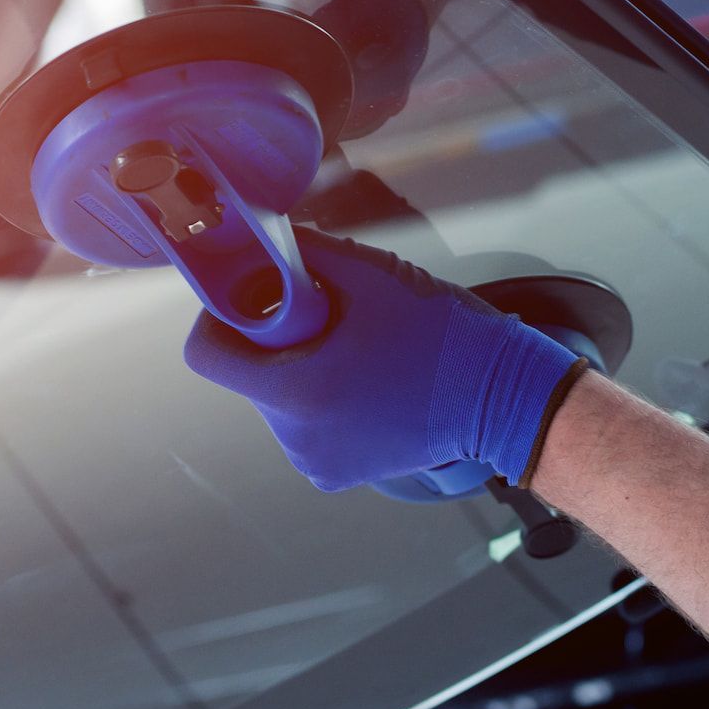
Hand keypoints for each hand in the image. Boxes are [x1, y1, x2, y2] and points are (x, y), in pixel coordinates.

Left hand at [183, 228, 579, 492]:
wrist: (502, 396)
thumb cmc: (440, 331)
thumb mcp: (366, 272)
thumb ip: (298, 251)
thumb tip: (254, 235)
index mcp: (296, 392)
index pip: (207, 356)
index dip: (220, 318)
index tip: (254, 299)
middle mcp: (297, 438)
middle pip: (246, 376)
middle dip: (273, 343)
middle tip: (328, 320)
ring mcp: (315, 461)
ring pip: (276, 400)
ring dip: (300, 371)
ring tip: (357, 353)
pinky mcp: (335, 474)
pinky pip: (303, 426)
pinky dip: (321, 401)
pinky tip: (365, 383)